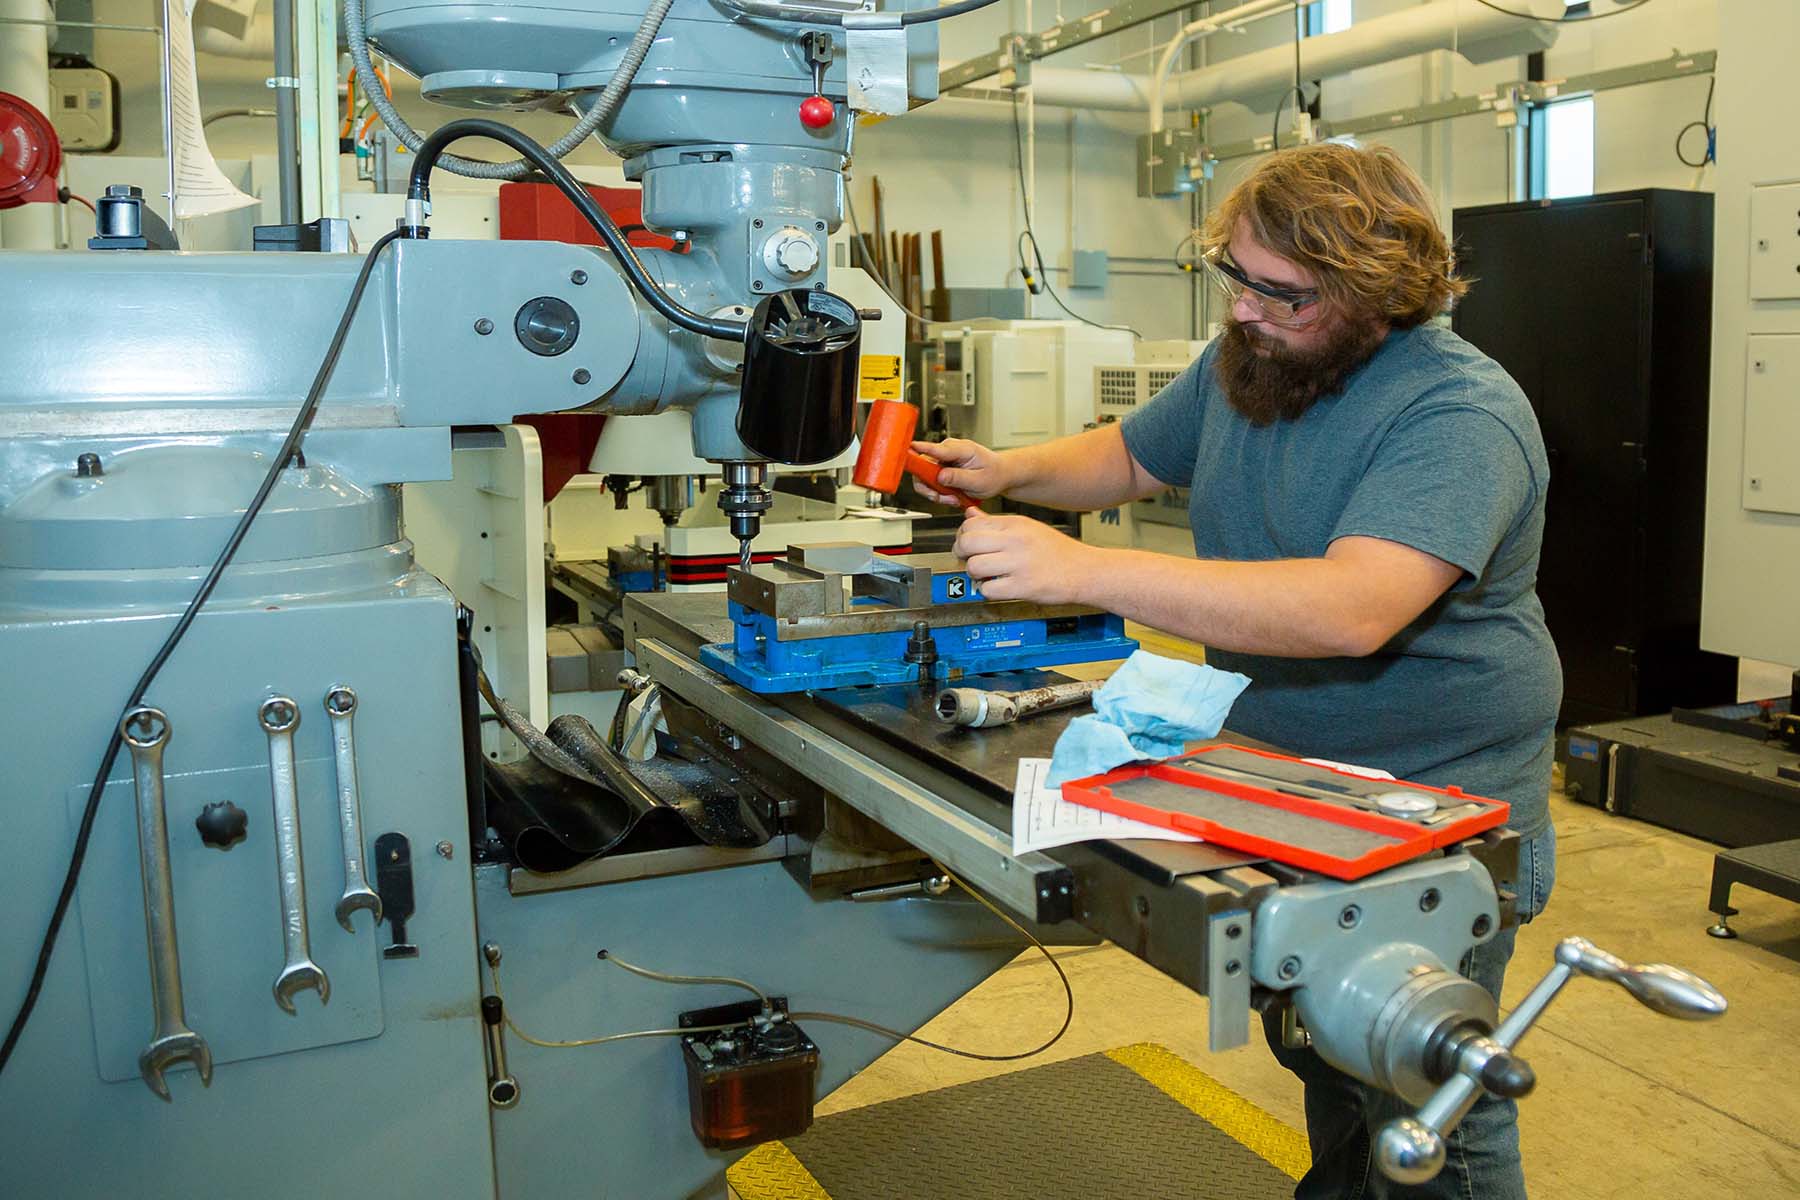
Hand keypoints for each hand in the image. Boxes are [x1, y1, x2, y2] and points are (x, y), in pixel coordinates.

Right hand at [911, 439, 1006, 505]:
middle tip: (944, 498)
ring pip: (925, 477)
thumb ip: (958, 477)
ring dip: (936, 493)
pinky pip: (930, 481)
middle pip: (924, 466)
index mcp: (961, 449)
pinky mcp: (940, 467)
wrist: (999, 474)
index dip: (920, 450)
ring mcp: (943, 458)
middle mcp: (948, 450)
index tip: (907, 451)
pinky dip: (939, 493)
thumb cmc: (993, 473)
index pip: (936, 449)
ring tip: (953, 498)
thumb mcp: (979, 480)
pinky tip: (952, 496)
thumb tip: (940, 477)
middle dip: (930, 487)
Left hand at [953, 511, 1102, 603]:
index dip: (963, 536)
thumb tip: (970, 516)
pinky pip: (988, 590)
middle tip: (970, 559)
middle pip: (967, 543)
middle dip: (962, 553)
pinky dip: (988, 591)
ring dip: (975, 574)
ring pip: (974, 566)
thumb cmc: (1057, 551)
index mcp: (1015, 524)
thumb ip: (996, 524)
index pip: (971, 523)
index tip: (968, 545)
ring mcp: (1019, 564)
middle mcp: (1016, 540)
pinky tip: (999, 587)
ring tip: (987, 575)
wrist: (1085, 571)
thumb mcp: (1027, 528)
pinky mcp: (1023, 587)